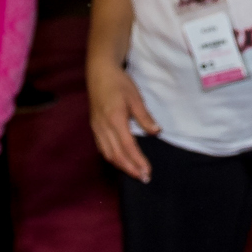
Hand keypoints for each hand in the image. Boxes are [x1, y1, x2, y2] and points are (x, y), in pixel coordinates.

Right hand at [87, 62, 161, 181]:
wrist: (99, 73)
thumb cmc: (119, 83)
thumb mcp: (135, 98)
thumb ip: (145, 117)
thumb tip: (156, 131)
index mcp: (115, 119)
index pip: (127, 146)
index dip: (137, 161)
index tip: (147, 171)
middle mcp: (103, 127)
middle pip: (116, 154)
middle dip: (130, 169)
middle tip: (143, 178)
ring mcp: (97, 128)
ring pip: (107, 153)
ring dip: (121, 166)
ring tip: (134, 173)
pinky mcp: (94, 127)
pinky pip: (102, 148)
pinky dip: (112, 158)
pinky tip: (121, 161)